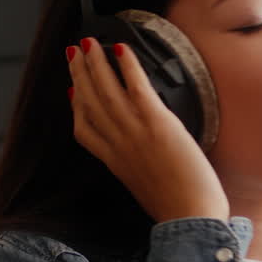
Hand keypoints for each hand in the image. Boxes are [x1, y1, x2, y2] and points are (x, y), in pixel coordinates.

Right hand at [67, 37, 228, 222]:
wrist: (190, 217)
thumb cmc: (179, 208)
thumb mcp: (147, 189)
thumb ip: (140, 169)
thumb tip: (145, 155)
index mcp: (115, 162)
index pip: (84, 130)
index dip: (75, 106)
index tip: (71, 90)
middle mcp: (118, 145)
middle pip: (89, 103)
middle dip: (79, 74)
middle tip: (74, 53)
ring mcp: (134, 132)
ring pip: (105, 91)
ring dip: (95, 63)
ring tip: (89, 43)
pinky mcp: (156, 123)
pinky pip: (135, 87)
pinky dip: (126, 66)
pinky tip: (121, 49)